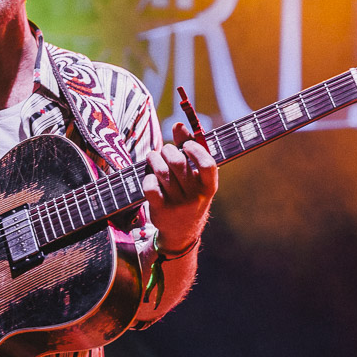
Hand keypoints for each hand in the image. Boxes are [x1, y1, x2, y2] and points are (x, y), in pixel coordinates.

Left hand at [143, 122, 218, 250]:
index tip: (186, 145)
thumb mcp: (196, 178)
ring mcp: (178, 204)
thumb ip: (189, 149)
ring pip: (162, 172)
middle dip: (167, 150)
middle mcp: (195, 196)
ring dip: (154, 159)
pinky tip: (149, 176)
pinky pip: (150, 187)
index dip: (195, 149)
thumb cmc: (189, 195)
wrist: (181, 232)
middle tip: (164, 150)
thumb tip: (178, 124)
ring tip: (153, 157)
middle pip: (178, 163)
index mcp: (209, 187)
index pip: (207, 164)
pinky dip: (147, 177)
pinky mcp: (161, 210)